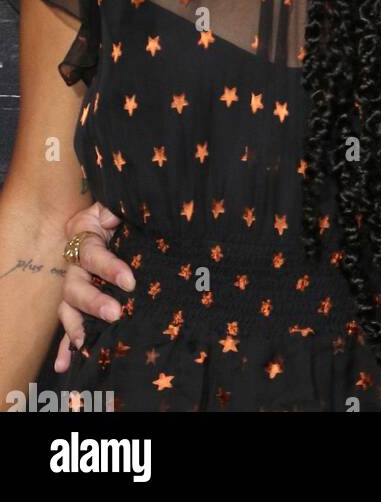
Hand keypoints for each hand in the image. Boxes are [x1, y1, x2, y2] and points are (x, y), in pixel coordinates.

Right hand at [53, 201, 131, 371]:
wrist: (115, 214)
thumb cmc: (119, 209)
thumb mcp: (115, 201)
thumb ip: (115, 207)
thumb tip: (113, 218)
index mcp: (85, 235)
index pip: (93, 255)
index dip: (109, 269)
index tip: (130, 282)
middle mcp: (75, 262)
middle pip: (75, 286)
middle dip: (93, 302)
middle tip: (115, 313)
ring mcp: (75, 282)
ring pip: (68, 307)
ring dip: (74, 326)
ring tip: (82, 343)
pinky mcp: (79, 299)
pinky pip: (69, 322)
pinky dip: (66, 344)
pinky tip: (66, 363)